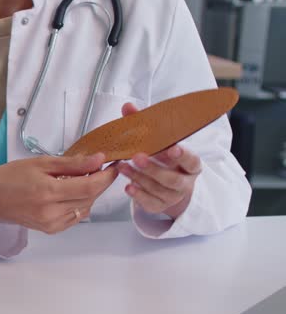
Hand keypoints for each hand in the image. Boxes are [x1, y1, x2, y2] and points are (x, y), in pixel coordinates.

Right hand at [0, 153, 118, 233]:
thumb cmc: (10, 177)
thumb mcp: (42, 163)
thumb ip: (73, 164)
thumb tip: (98, 160)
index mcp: (48, 192)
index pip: (90, 186)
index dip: (106, 176)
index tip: (113, 165)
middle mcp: (51, 212)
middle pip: (91, 197)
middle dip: (100, 182)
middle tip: (100, 167)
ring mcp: (52, 223)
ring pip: (86, 207)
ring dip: (90, 192)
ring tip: (81, 178)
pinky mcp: (52, 229)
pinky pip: (77, 216)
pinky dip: (80, 203)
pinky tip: (71, 192)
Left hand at [117, 103, 200, 218]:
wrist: (168, 184)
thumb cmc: (164, 159)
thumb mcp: (158, 143)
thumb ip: (143, 125)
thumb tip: (128, 107)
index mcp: (191, 164)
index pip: (191, 160)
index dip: (183, 155)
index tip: (172, 147)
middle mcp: (185, 182)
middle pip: (172, 179)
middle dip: (153, 168)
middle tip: (137, 157)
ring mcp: (173, 196)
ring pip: (158, 190)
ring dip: (139, 178)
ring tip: (122, 167)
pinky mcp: (160, 206)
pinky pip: (150, 203)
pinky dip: (138, 195)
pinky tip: (128, 186)